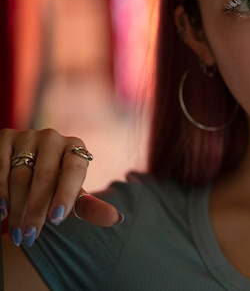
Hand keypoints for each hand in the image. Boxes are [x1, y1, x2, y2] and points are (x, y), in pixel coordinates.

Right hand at [0, 128, 122, 246]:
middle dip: (37, 210)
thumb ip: (91, 207)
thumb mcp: (72, 197)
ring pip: (21, 176)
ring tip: (18, 233)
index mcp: (76, 148)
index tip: (57, 220)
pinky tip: (2, 212)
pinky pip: (1, 167)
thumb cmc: (54, 187)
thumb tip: (117, 219)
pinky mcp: (5, 137)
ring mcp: (27, 135)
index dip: (66, 194)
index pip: (74, 170)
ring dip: (18, 208)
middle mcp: (53, 137)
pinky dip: (1, 192)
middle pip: (45, 176)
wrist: (21, 168)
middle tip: (32, 236)